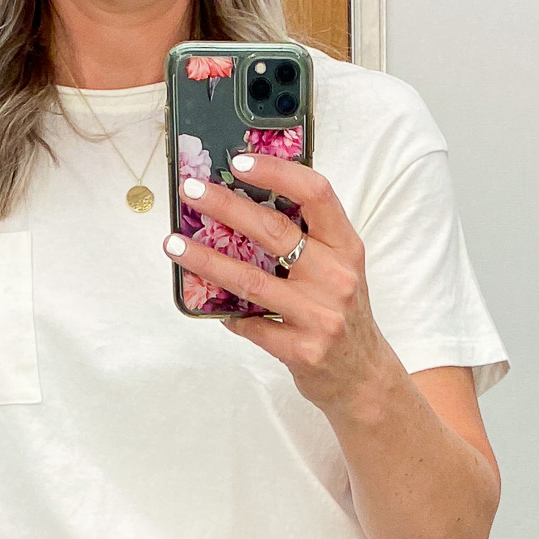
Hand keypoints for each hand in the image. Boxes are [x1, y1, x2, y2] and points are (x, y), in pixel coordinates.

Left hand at [166, 154, 399, 415]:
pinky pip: (250, 325)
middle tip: (192, 192)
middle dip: (226, 206)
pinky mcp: (301, 350)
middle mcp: (337, 277)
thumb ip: (307, 238)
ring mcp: (320, 316)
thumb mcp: (340, 268)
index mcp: (346, 247)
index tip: (238, 162)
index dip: (276, 172)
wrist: (363, 377)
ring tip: (175, 244)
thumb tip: (243, 203)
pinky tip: (211, 306)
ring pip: (251, 280)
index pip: (316, 193)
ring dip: (206, 259)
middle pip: (273, 230)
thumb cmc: (343, 314)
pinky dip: (227, 314)